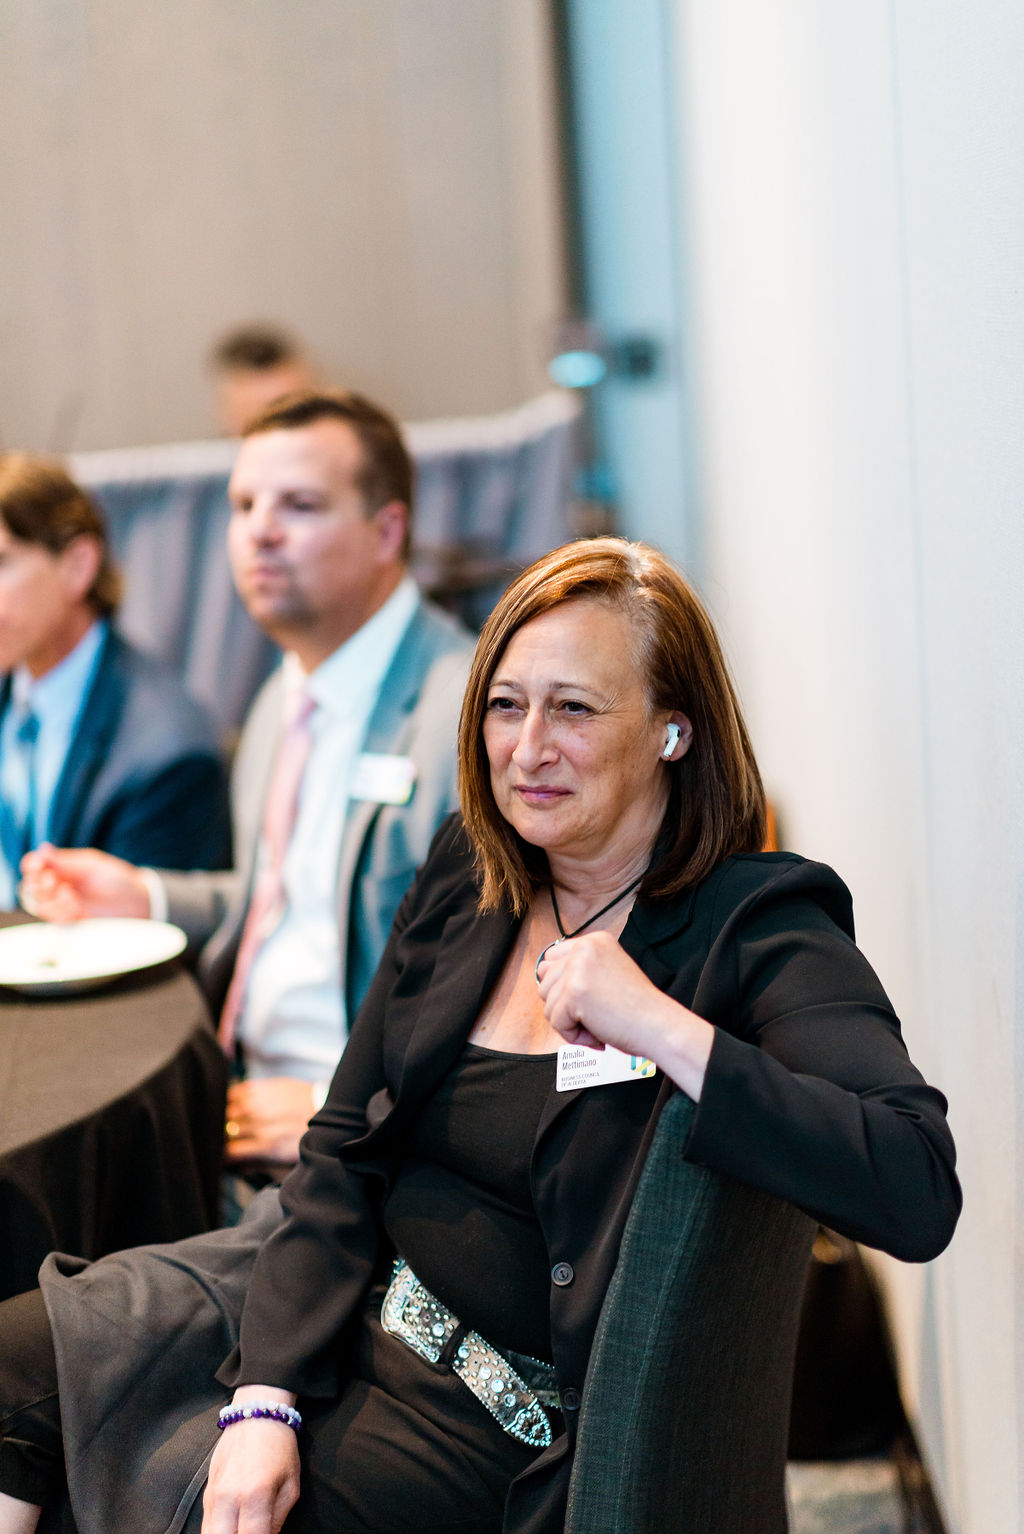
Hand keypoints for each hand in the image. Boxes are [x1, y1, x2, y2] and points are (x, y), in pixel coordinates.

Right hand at [18, 845, 149, 921]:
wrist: (138, 902)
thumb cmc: (117, 879)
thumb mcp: (92, 864)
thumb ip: (66, 861)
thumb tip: (42, 849)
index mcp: (61, 869)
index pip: (34, 866)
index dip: (31, 865)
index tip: (37, 864)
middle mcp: (57, 888)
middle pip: (29, 888)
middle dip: (35, 884)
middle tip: (51, 880)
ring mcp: (62, 906)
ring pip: (37, 905)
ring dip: (47, 898)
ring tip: (66, 892)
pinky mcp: (70, 923)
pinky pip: (53, 919)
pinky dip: (59, 911)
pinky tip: (73, 903)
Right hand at [201, 1386, 299, 1533]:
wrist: (255, 1415)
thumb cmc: (279, 1448)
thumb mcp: (291, 1484)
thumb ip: (278, 1520)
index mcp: (256, 1495)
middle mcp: (229, 1498)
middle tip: (253, 1532)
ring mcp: (214, 1496)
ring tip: (242, 1528)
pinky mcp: (206, 1494)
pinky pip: (207, 1525)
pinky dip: (218, 1531)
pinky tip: (232, 1528)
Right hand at [224, 1078, 315, 1163]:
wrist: (320, 1106)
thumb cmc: (301, 1133)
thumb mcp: (283, 1156)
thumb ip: (254, 1163)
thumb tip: (230, 1166)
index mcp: (266, 1145)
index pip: (229, 1153)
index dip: (222, 1155)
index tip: (220, 1154)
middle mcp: (259, 1123)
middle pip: (225, 1132)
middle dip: (221, 1137)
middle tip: (224, 1137)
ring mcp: (258, 1103)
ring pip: (226, 1111)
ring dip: (224, 1118)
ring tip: (228, 1121)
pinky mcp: (260, 1086)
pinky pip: (234, 1091)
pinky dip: (229, 1099)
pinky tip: (233, 1104)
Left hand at [536, 930, 714, 1099]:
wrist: (659, 1026)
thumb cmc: (638, 1008)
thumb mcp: (608, 972)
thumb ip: (580, 969)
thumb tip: (543, 974)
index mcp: (595, 940)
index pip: (552, 958)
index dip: (562, 985)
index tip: (586, 997)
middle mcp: (585, 948)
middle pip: (545, 981)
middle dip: (564, 1004)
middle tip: (595, 1013)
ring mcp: (578, 968)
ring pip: (547, 1003)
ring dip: (569, 1021)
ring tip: (598, 1022)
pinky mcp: (574, 992)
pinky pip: (555, 1022)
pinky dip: (574, 1035)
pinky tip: (598, 1032)